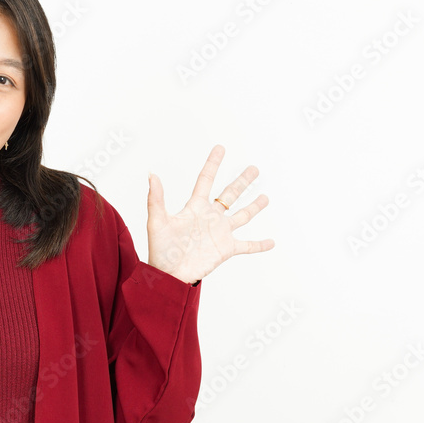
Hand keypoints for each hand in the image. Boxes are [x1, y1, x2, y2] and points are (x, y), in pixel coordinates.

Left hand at [146, 144, 273, 283]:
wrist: (169, 274)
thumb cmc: (160, 249)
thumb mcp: (157, 221)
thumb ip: (156, 198)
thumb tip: (152, 174)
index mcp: (195, 208)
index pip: (205, 180)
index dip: (213, 164)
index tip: (220, 148)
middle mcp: (210, 217)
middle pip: (229, 195)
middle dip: (242, 181)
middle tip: (254, 168)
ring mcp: (220, 233)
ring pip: (241, 216)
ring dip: (254, 207)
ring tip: (265, 197)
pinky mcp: (226, 249)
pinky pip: (247, 245)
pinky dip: (260, 244)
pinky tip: (272, 241)